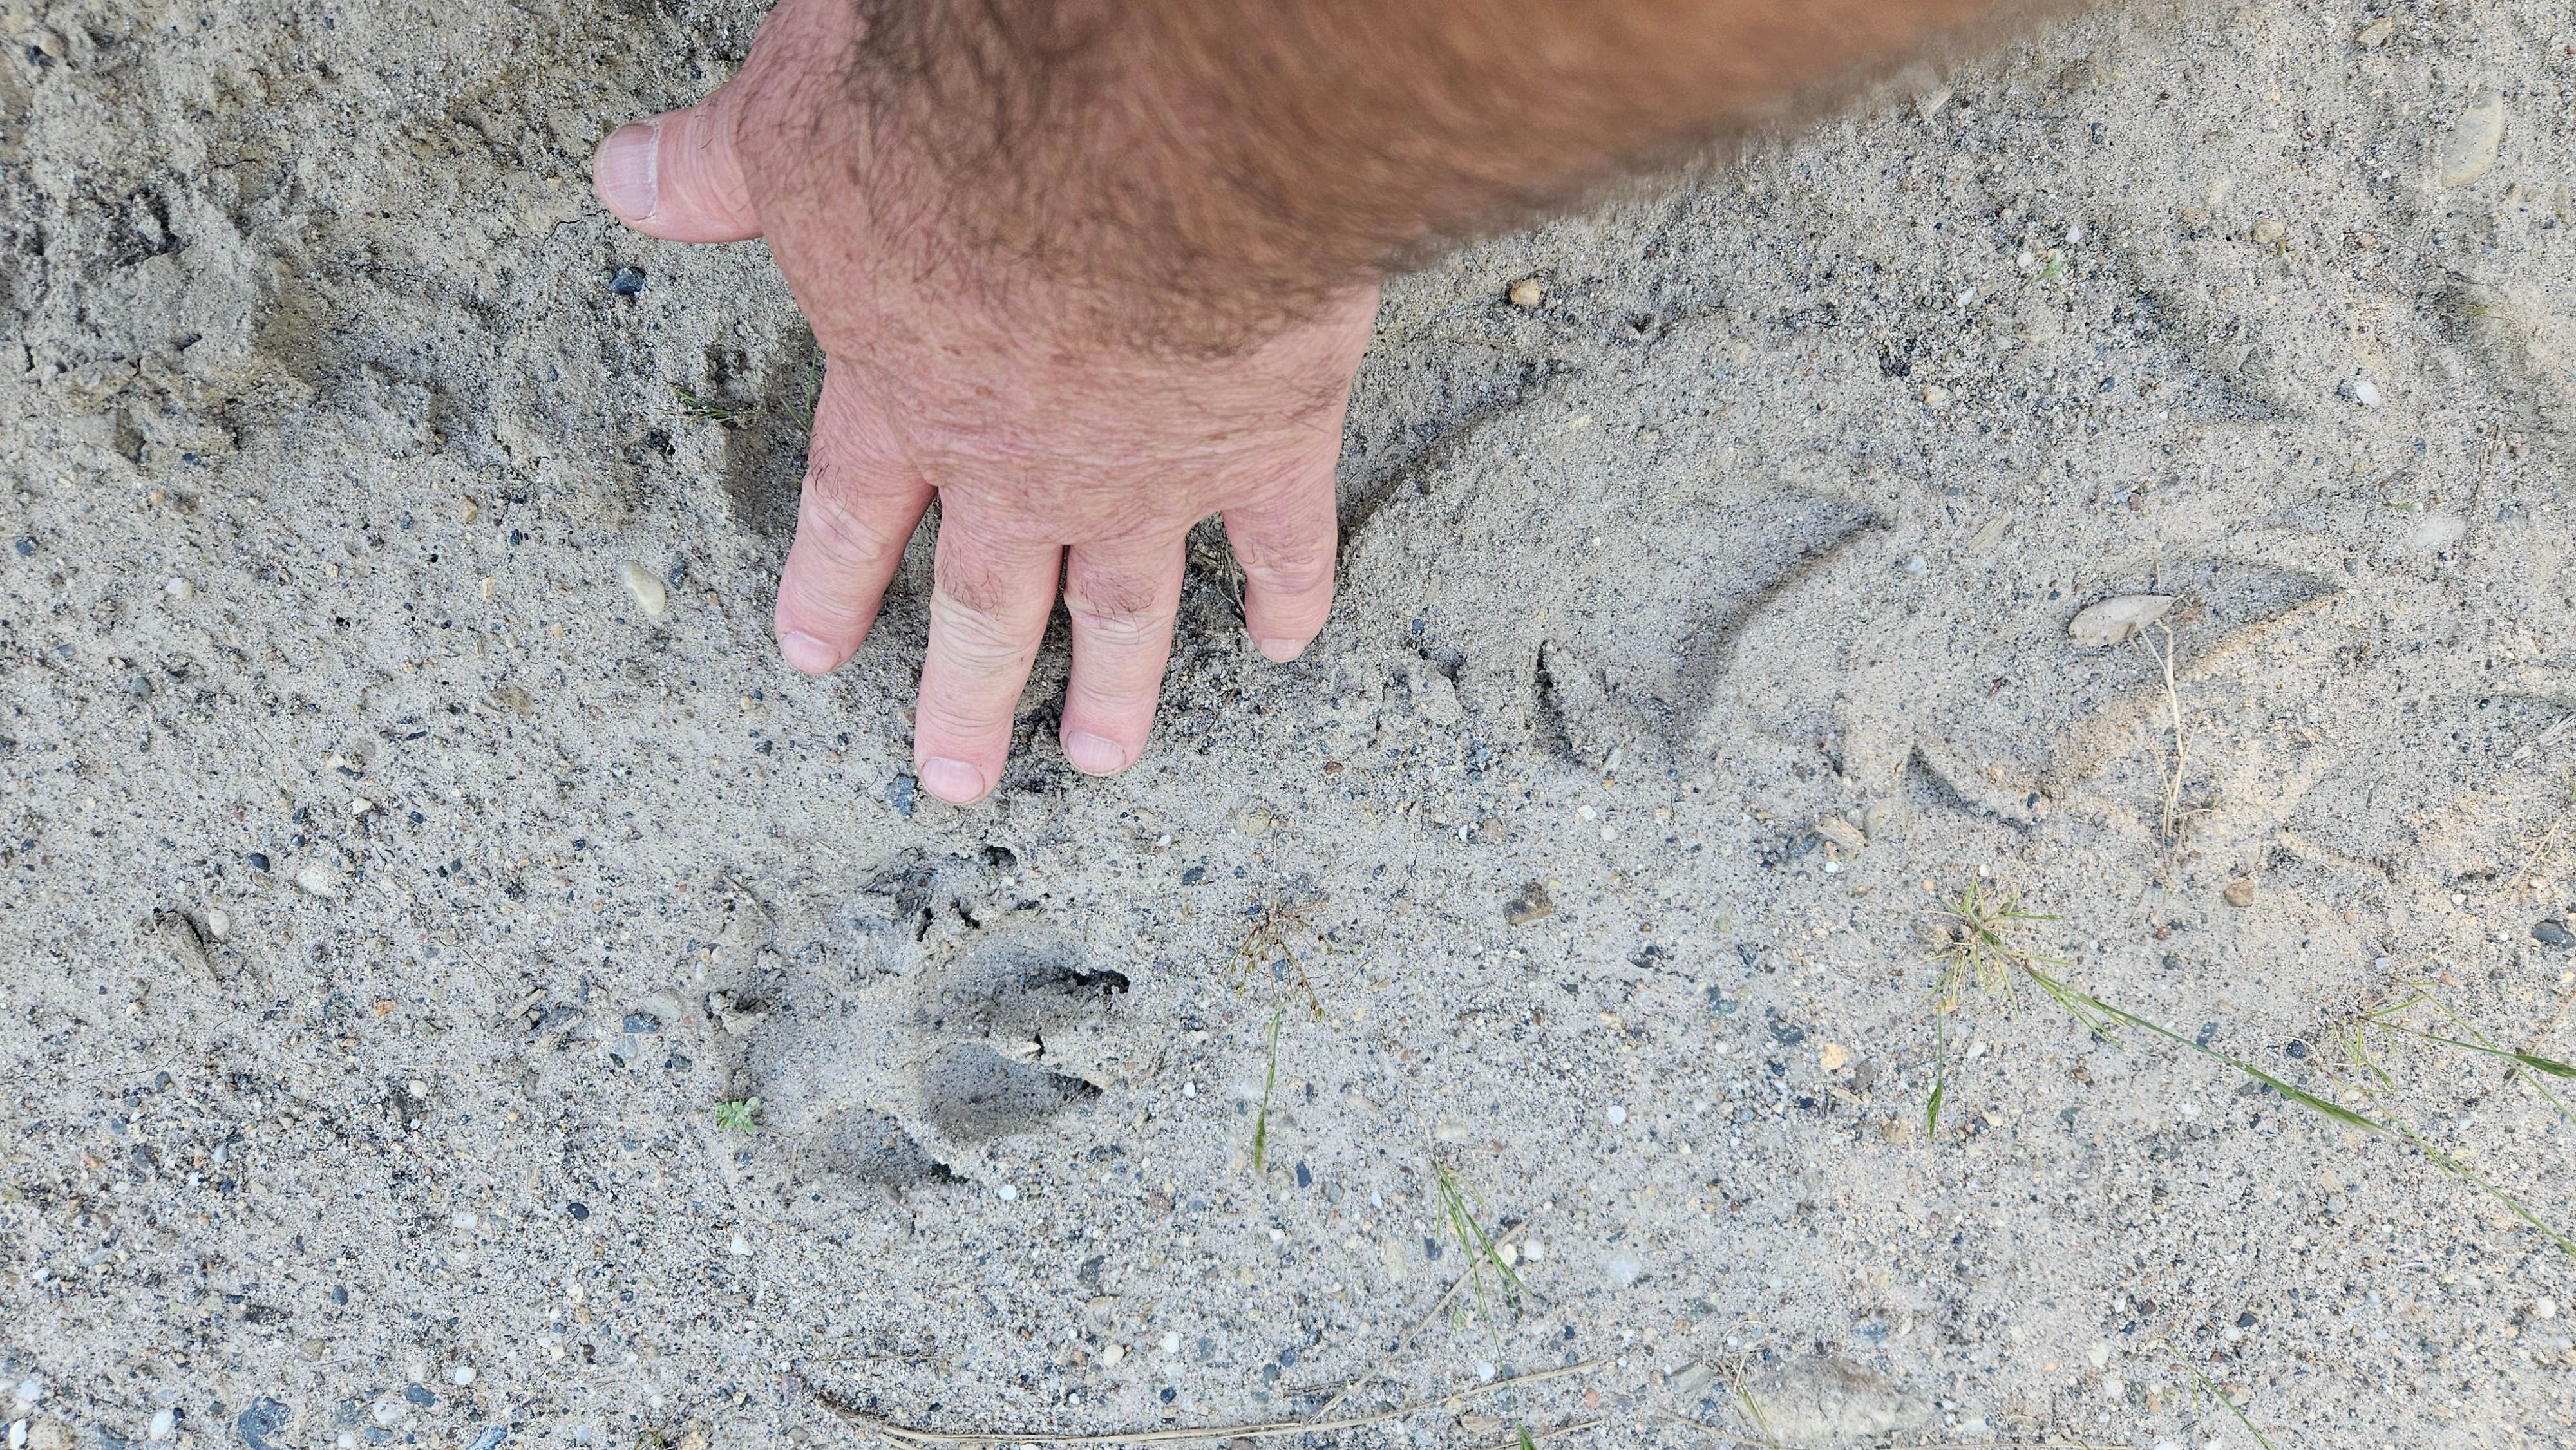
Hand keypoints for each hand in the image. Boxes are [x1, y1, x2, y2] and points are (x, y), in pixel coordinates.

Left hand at [592, 0, 1376, 805]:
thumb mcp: (801, 122)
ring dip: (1114, 690)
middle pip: (981, 603)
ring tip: (1104, 758)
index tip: (813, 657)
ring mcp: (1146, 470)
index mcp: (905, 391)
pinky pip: (1279, 541)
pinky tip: (1286, 642)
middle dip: (963, 695)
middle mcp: (1020, 463)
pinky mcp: (1262, 444)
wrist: (1146, 136)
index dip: (829, 583)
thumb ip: (722, 171)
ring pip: (1123, 608)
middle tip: (954, 777)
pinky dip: (1286, 595)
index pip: (851, 509)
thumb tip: (626, 178)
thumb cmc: (964, 115)